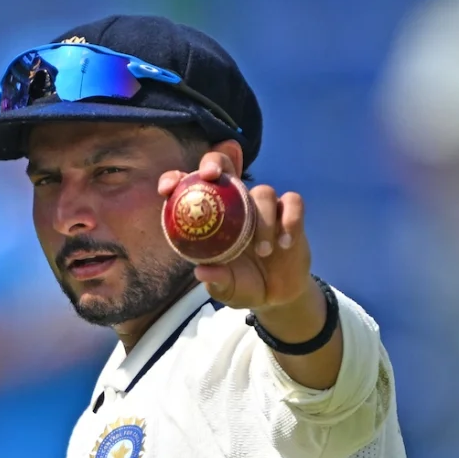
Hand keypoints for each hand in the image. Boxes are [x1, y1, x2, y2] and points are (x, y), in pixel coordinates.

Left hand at [158, 151, 311, 309]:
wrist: (278, 295)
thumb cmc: (243, 284)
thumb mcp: (227, 288)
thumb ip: (216, 281)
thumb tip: (202, 272)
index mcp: (212, 216)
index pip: (189, 186)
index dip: (175, 180)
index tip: (166, 190)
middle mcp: (236, 203)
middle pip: (224, 165)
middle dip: (216, 162)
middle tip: (212, 175)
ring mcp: (264, 206)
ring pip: (263, 191)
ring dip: (264, 220)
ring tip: (264, 251)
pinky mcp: (289, 212)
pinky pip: (292, 202)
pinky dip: (289, 221)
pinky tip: (285, 243)